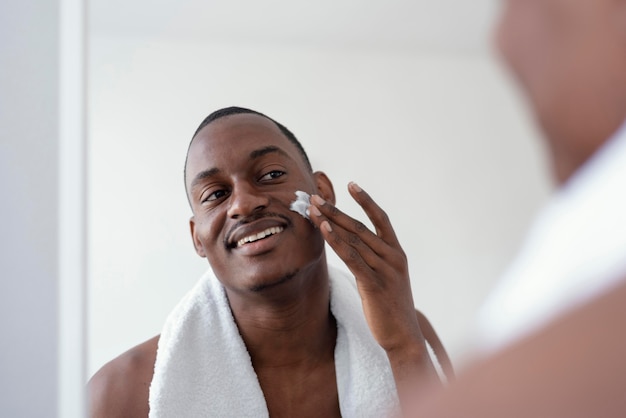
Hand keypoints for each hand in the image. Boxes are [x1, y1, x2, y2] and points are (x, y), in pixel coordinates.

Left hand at [308, 182, 425, 355]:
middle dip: (335, 210)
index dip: (366, 201)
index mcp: (397, 253)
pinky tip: (324, 231)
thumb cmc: (391, 308)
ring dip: (330, 222)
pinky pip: (352, 258)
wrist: (404, 336)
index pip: (381, 219)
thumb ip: (372, 262)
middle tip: (315, 196)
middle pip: (360, 226)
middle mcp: (393, 257)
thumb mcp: (385, 279)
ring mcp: (385, 270)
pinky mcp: (375, 284)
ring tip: (312, 210)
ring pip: (354, 239)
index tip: (351, 184)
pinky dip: (337, 242)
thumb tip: (351, 249)